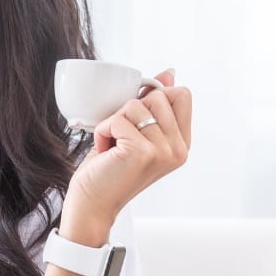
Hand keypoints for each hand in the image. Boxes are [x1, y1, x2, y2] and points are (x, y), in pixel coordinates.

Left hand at [63, 69, 192, 228]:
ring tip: (114, 147)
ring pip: (135, 105)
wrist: (93, 203)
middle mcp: (179, 149)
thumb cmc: (110, 167)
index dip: (155, 97)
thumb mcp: (138, 131)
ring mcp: (163, 151)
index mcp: (182, 143)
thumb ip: (156, 104)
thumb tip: (170, 72)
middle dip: (131, 110)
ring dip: (114, 122)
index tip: (138, 122)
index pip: (182, 94)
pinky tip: (106, 152)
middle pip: (159, 95)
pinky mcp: (142, 151)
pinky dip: (103, 131)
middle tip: (123, 138)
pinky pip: (117, 118)